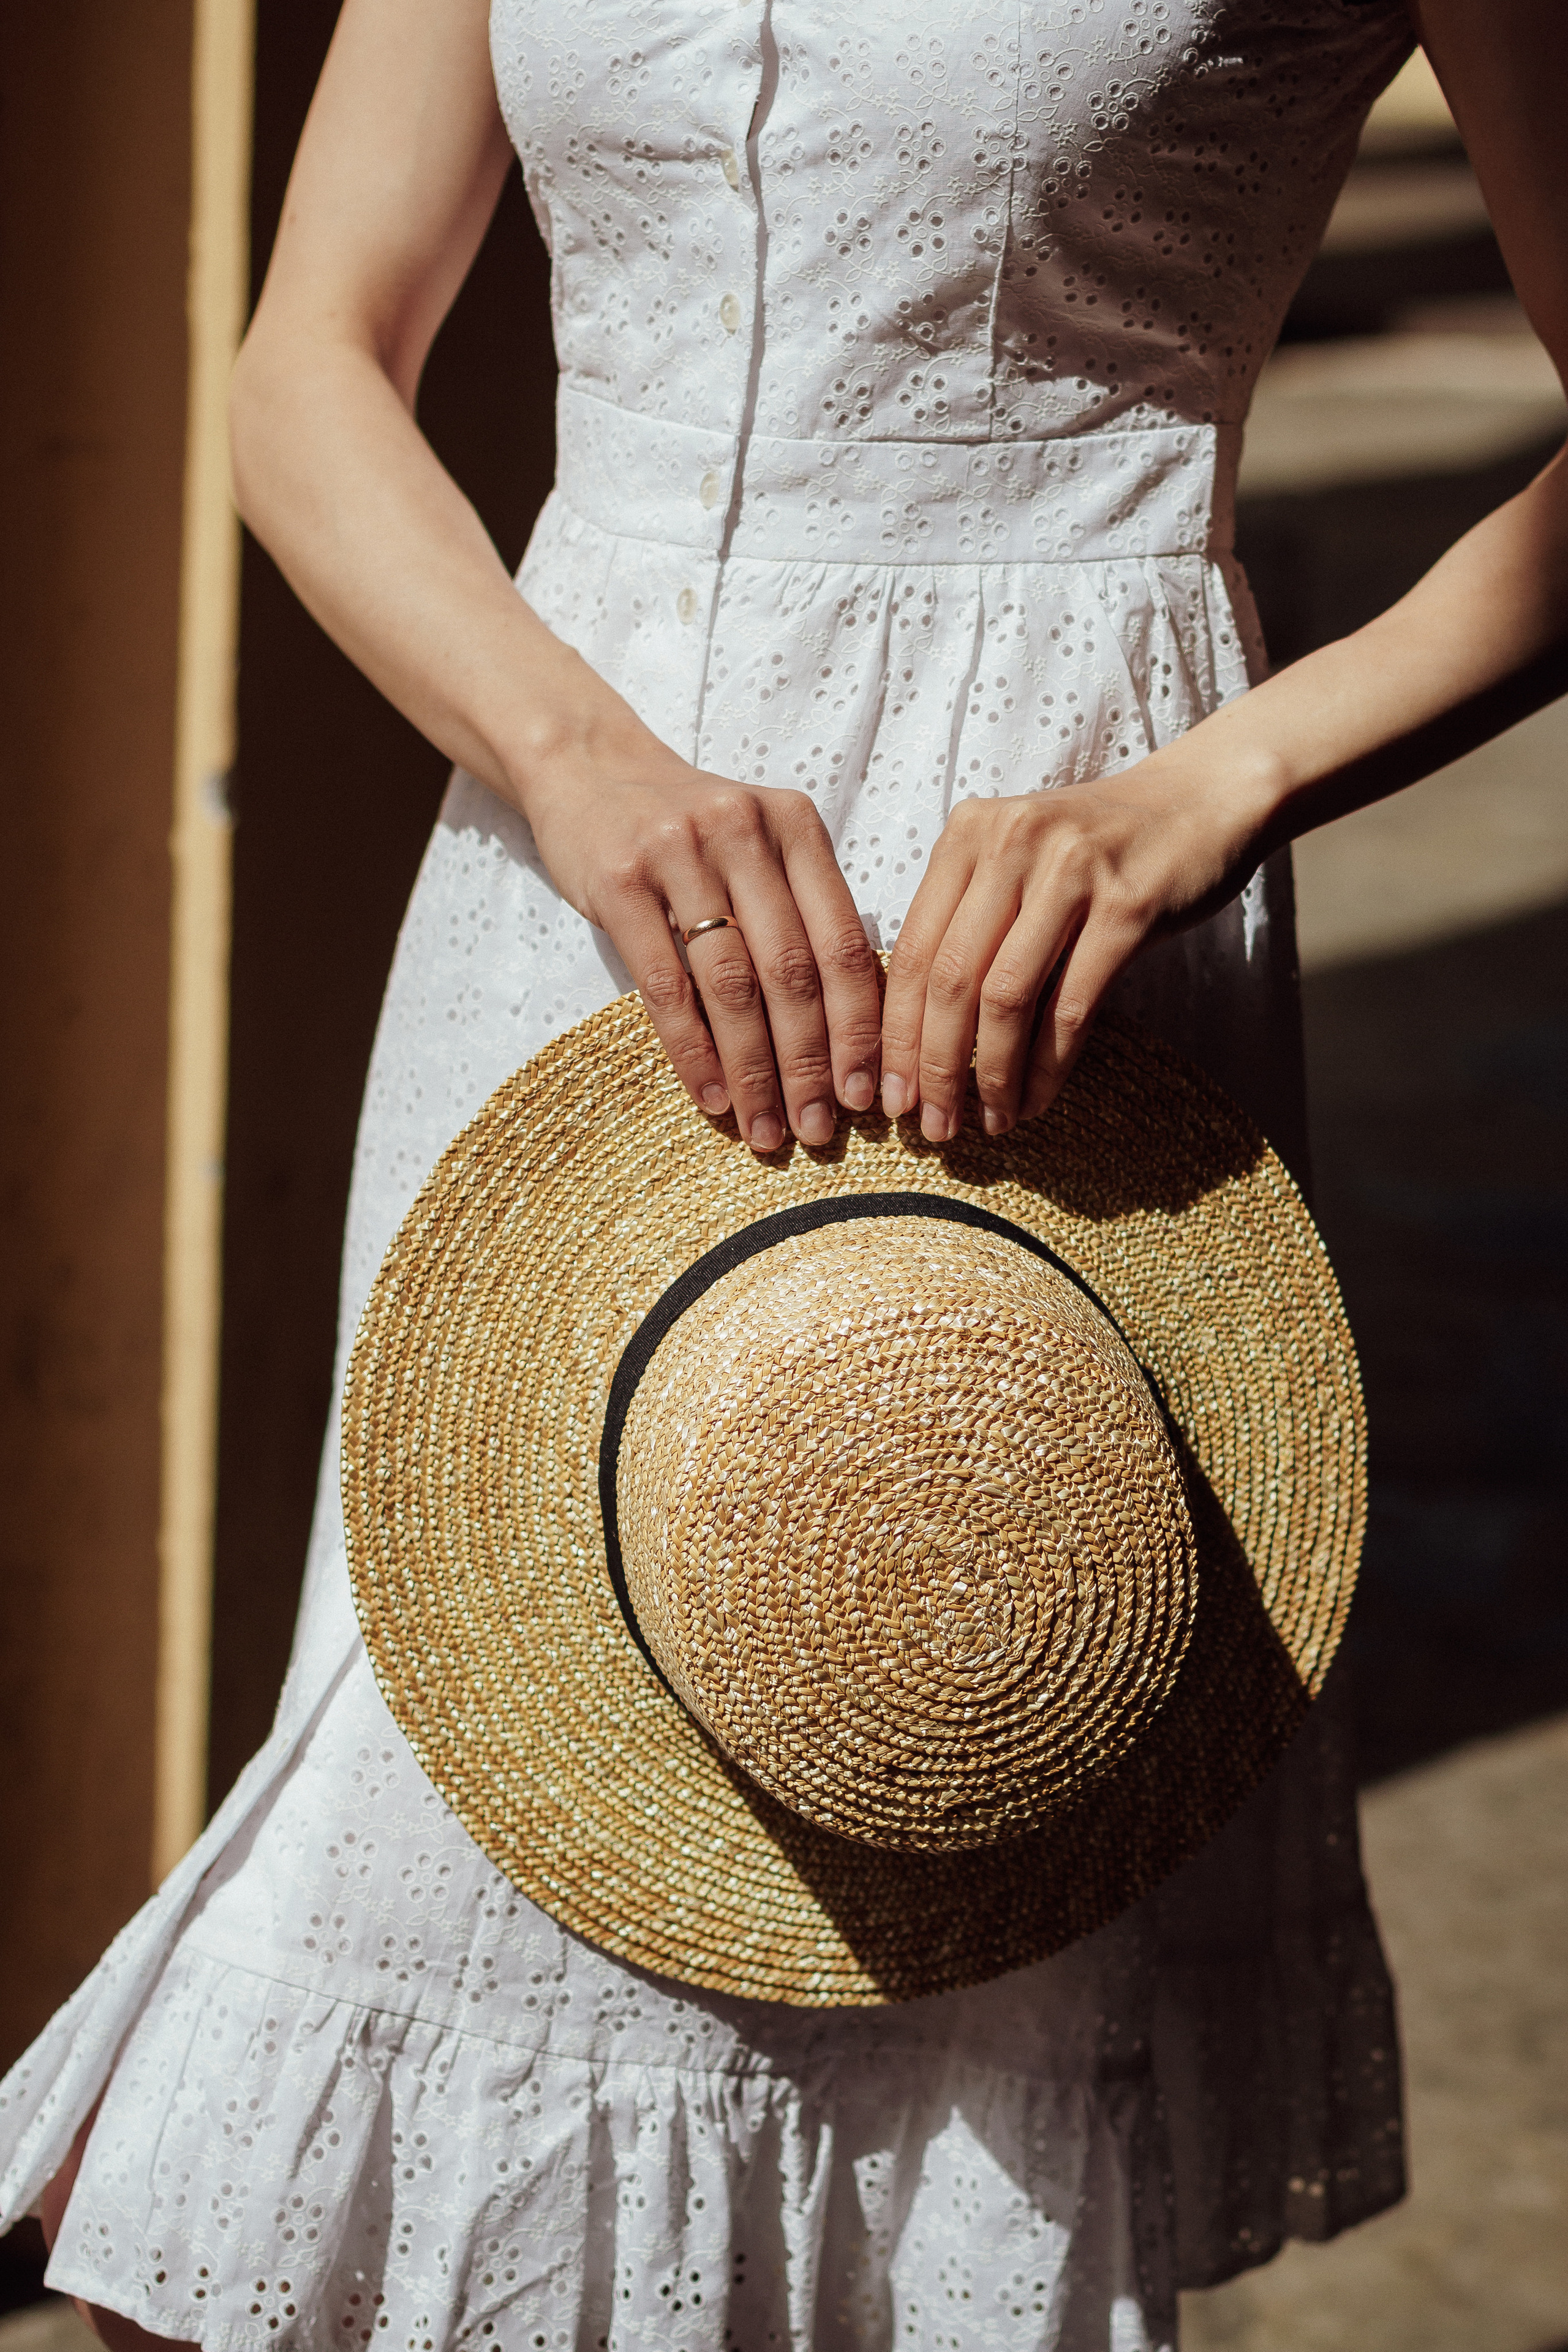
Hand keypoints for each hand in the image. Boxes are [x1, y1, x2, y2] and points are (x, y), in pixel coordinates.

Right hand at [527, 736, 881, 1154]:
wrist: (588, 765)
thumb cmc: (686, 827)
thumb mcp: (758, 845)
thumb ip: (803, 912)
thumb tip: (851, 1034)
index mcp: (796, 827)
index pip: (845, 943)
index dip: (860, 1028)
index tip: (866, 1096)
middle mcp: (744, 832)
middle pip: (793, 972)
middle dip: (810, 1064)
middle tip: (819, 1131)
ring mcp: (678, 852)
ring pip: (732, 985)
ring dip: (754, 1071)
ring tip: (767, 1130)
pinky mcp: (619, 880)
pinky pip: (665, 984)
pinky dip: (692, 1051)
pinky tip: (711, 1097)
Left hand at [880, 763, 1264, 1139]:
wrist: (1202, 800)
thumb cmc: (1100, 846)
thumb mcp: (1018, 860)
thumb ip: (969, 919)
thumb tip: (920, 1033)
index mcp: (969, 834)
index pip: (911, 950)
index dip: (894, 1033)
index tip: (890, 1093)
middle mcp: (1011, 844)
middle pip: (949, 979)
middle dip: (933, 1066)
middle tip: (932, 1127)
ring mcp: (1070, 873)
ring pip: (1006, 998)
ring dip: (991, 1074)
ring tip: (989, 1121)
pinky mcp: (1127, 907)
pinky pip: (1071, 1007)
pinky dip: (1048, 1066)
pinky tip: (1037, 1101)